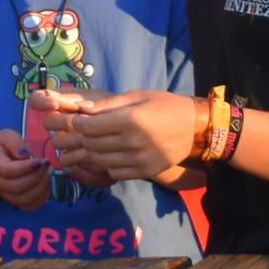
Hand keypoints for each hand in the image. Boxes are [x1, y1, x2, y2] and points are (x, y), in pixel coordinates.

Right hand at [0, 130, 50, 209]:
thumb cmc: (2, 146)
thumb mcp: (6, 136)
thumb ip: (14, 142)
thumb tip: (24, 156)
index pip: (8, 171)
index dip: (26, 168)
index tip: (41, 160)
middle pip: (16, 187)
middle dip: (36, 177)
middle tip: (47, 165)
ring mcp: (6, 194)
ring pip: (23, 199)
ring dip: (40, 187)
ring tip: (49, 173)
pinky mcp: (16, 200)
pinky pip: (29, 206)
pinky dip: (41, 198)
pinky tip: (47, 184)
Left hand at [43, 88, 198, 182]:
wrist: (193, 128)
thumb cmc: (164, 105)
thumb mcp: (137, 96)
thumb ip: (108, 105)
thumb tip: (81, 109)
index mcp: (130, 120)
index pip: (90, 127)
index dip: (76, 124)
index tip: (75, 121)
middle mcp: (133, 142)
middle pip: (93, 144)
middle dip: (81, 138)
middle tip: (78, 134)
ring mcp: (139, 159)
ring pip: (101, 160)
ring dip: (92, 153)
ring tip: (90, 146)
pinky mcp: (145, 171)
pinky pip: (115, 172)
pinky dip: (107, 165)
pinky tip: (109, 156)